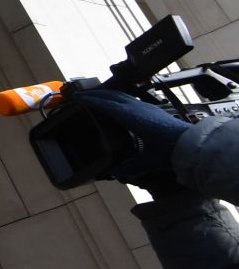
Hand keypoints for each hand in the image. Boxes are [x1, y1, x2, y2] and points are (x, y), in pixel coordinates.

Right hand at [62, 87, 189, 190]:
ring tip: (96, 97)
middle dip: (95, 94)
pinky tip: (118, 105)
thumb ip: (130, 167)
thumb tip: (115, 174)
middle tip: (80, 95)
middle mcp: (136, 108)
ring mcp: (145, 106)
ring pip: (122, 95)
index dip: (89, 100)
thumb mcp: (147, 161)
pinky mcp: (153, 109)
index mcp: (130, 117)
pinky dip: (118, 98)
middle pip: (112, 95)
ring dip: (107, 94)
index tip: (76, 98)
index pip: (105, 104)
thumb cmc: (168, 151)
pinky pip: (130, 99)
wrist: (191, 143)